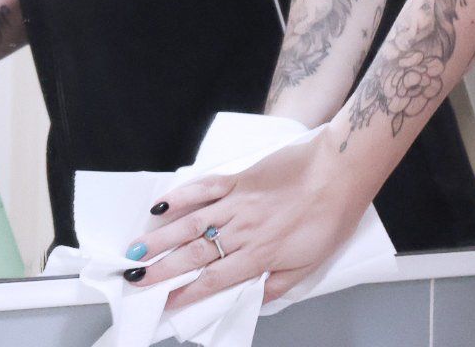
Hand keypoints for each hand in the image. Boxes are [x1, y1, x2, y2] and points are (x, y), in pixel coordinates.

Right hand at [121, 130, 370, 311]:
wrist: (341, 170)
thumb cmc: (331, 217)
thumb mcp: (311, 263)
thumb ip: (279, 283)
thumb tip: (256, 300)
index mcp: (260, 254)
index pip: (214, 279)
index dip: (186, 294)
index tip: (164, 305)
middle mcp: (243, 230)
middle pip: (193, 253)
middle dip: (161, 269)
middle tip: (134, 279)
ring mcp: (238, 202)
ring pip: (191, 222)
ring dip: (160, 237)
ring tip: (134, 249)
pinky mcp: (240, 177)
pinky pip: (204, 187)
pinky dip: (181, 195)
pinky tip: (161, 204)